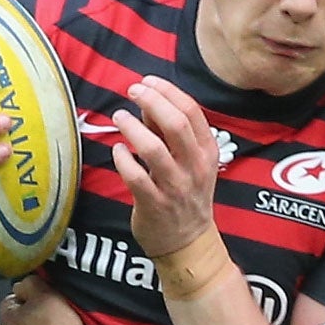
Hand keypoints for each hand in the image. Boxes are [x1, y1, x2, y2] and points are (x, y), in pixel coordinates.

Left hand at [110, 76, 222, 261]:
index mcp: (207, 151)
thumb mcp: (190, 161)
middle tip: (132, 90)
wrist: (188, 243)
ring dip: (132, 128)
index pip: (191, 111)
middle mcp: (194, 167)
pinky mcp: (154, 204)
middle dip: (152, 101)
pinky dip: (123, 159)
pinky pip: (135, 176)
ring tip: (120, 117)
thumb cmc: (186, 195)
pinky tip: (118, 151)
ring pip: (153, 149)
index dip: (167, 91)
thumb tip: (147, 101)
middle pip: (175, 124)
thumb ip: (169, 132)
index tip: (148, 81)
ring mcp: (175, 187)